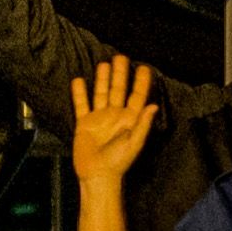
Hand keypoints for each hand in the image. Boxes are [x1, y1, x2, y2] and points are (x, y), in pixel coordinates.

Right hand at [67, 58, 156, 183]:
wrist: (97, 174)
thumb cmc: (119, 161)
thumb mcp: (134, 143)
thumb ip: (143, 124)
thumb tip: (153, 106)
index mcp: (130, 119)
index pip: (137, 96)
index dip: (141, 82)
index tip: (144, 67)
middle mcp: (115, 115)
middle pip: (118, 90)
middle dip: (120, 74)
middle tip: (121, 57)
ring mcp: (99, 118)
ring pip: (101, 93)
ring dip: (102, 79)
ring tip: (103, 63)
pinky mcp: (84, 123)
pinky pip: (81, 104)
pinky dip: (79, 93)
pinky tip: (78, 80)